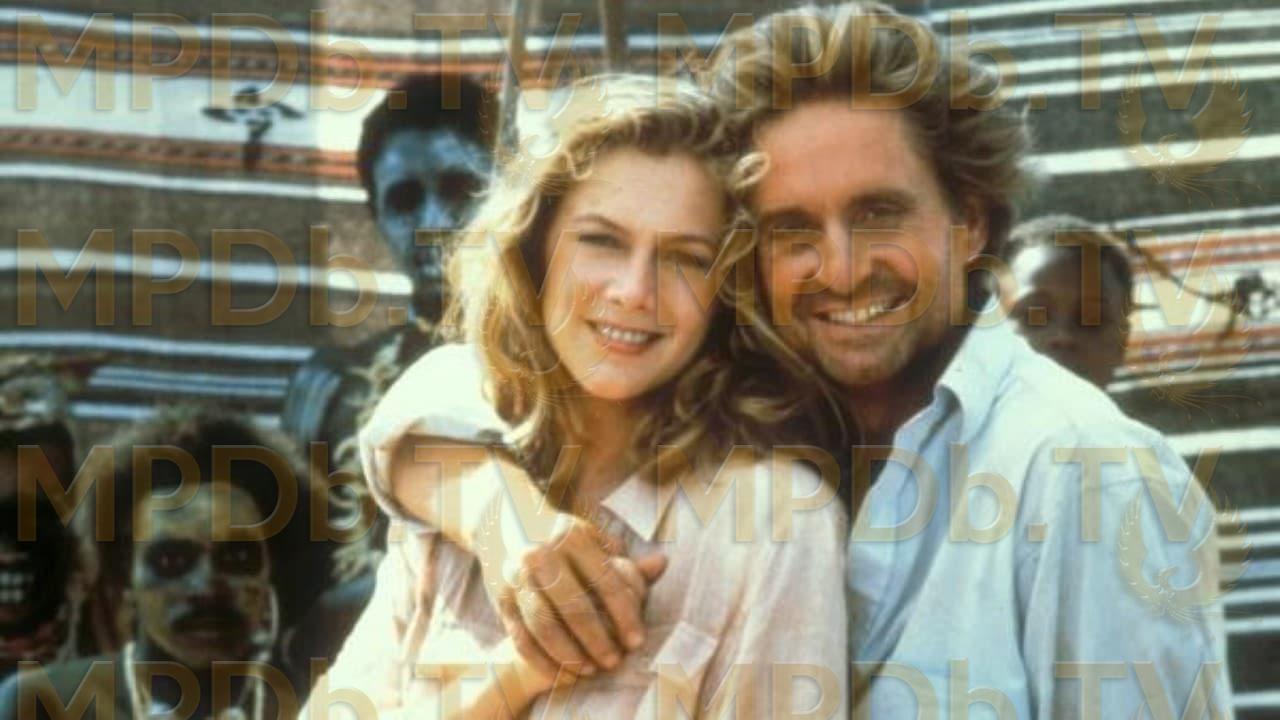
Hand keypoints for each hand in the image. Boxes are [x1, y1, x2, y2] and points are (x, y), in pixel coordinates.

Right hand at [487, 513, 666, 680]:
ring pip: (544, 625)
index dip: (624, 614)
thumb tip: (662, 564)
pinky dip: (543, 660)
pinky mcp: (499, 597)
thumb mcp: (590, 538)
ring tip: (590, 669)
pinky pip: (521, 637)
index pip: (605, 581)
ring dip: (570, 654)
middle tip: (614, 661)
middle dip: (598, 640)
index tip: (637, 640)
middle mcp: (541, 554)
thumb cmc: (560, 537)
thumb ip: (622, 558)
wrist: (502, 521)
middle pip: (575, 607)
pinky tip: (562, 672)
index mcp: (571, 537)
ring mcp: (516, 576)